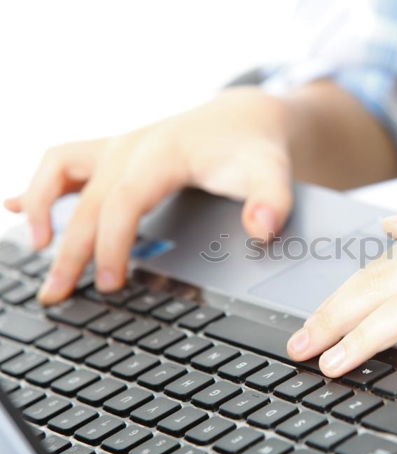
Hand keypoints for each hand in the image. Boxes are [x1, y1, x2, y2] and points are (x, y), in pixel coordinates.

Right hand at [5, 87, 293, 302]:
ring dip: (39, 206)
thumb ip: (273, 201)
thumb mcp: (273, 172)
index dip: (112, 245)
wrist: (245, 118)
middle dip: (69, 249)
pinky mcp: (116, 154)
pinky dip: (41, 186)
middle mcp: (132, 146)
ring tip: (35, 248)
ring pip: (60, 168)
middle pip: (87, 199)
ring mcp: (119, 147)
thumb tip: (261, 229)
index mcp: (162, 153)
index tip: (110, 284)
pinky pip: (65, 163)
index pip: (123, 202)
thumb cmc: (254, 147)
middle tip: (58, 294)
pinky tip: (18, 207)